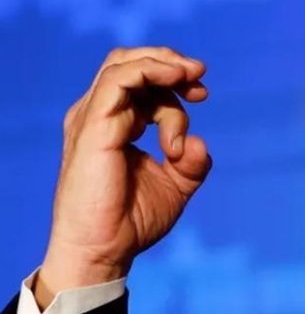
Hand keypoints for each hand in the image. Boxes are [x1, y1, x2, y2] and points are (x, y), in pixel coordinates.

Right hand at [34, 47, 210, 309]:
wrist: (105, 251)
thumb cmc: (132, 222)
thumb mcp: (176, 185)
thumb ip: (192, 161)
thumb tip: (199, 142)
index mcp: (115, 123)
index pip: (142, 82)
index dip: (175, 81)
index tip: (202, 95)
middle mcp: (100, 115)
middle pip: (130, 62)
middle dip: (170, 62)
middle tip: (200, 75)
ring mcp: (93, 118)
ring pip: (124, 64)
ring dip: (164, 63)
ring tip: (192, 77)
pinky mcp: (94, 126)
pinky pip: (120, 80)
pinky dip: (150, 70)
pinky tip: (176, 78)